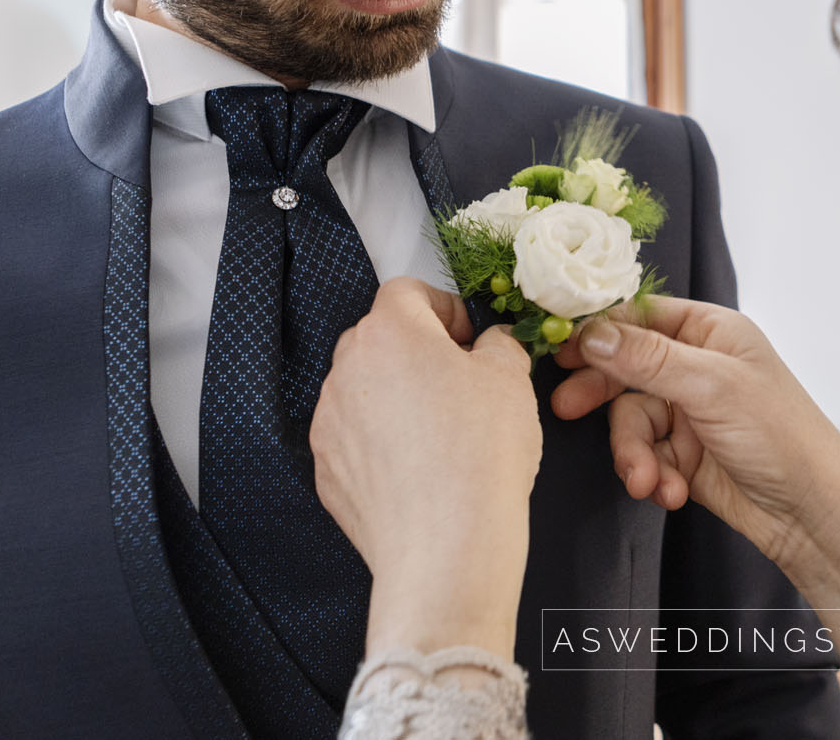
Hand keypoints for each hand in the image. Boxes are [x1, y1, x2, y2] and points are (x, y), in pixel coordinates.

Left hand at [311, 276, 542, 657]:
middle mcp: (346, 370)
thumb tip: (490, 344)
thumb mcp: (512, 378)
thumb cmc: (479, 456)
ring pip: (366, 388)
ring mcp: (329, 422)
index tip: (470, 340)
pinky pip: (355, 437)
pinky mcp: (326, 469)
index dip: (445, 308)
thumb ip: (499, 344)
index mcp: (390, 332)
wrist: (445, 548)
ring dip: (399, 396)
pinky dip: (382, 442)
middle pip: (381, 338)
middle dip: (420, 351)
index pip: (408, 291)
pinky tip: (420, 468)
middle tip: (462, 383)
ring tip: (443, 433)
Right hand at [551, 297, 839, 575]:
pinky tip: (671, 492)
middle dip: (603, 396)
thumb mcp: (711, 387)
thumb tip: (592, 332)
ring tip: (645, 480)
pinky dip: (653, 475)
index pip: (641, 316)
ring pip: (632, 421)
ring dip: (634, 453)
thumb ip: (647, 358)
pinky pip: (646, 456)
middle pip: (626, 368)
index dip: (599, 329)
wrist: (810, 513)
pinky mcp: (685, 455)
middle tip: (566, 409)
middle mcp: (699, 366)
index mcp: (712, 331)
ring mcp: (691, 411)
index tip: (560, 347)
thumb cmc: (781, 435)